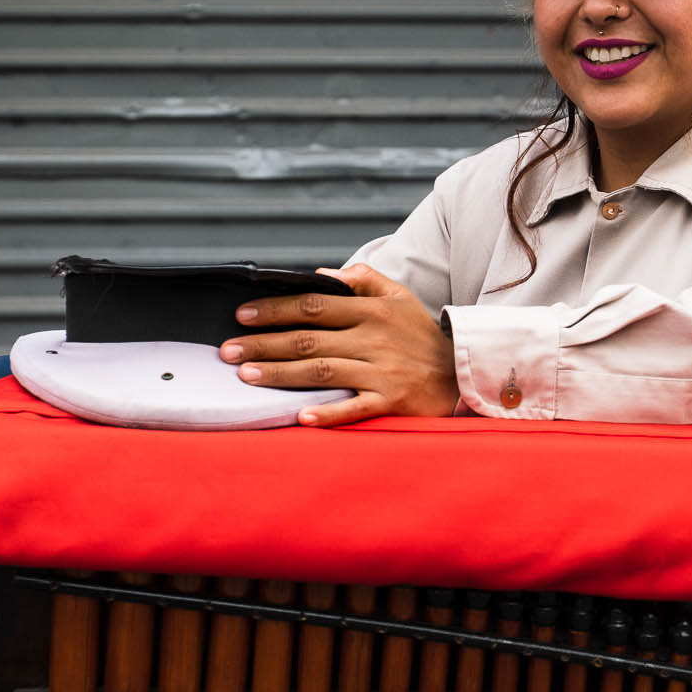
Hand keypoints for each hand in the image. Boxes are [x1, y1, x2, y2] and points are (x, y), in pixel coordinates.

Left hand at [221, 264, 458, 427]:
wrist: (463, 372)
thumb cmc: (421, 335)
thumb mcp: (399, 296)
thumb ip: (362, 280)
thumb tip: (320, 275)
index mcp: (372, 310)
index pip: (314, 306)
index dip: (275, 310)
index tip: (242, 315)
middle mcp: (374, 339)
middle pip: (309, 339)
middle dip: (264, 344)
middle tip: (228, 351)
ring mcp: (382, 372)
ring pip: (322, 371)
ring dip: (281, 374)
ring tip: (246, 376)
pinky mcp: (391, 402)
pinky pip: (354, 408)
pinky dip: (328, 413)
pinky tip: (300, 416)